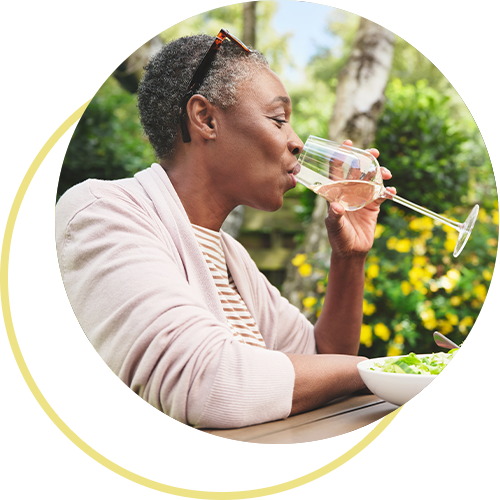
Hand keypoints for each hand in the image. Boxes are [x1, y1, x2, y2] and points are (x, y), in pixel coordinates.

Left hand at [325, 139, 395, 258]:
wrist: (352, 251)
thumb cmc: (338, 238)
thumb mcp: (334, 227)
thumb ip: (335, 216)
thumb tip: (336, 206)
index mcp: (336, 193)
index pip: (337, 170)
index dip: (342, 156)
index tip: (349, 144)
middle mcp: (349, 192)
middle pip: (357, 170)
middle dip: (365, 159)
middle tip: (374, 152)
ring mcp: (362, 197)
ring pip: (371, 179)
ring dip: (379, 173)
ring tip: (386, 173)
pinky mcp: (373, 206)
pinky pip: (382, 194)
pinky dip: (388, 191)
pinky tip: (391, 193)